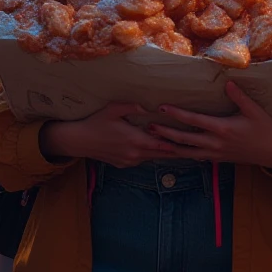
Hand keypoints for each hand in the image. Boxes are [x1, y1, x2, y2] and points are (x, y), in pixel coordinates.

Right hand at [39, 103, 176, 168]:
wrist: (79, 141)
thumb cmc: (96, 122)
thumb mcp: (113, 109)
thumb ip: (132, 106)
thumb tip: (148, 106)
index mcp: (134, 139)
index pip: (161, 144)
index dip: (176, 144)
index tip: (189, 142)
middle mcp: (134, 153)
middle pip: (160, 154)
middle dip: (176, 151)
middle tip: (192, 149)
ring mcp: (129, 161)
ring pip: (151, 158)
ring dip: (163, 153)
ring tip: (179, 150)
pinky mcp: (123, 165)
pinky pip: (141, 160)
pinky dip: (150, 155)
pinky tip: (156, 151)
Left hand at [149, 81, 271, 170]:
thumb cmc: (264, 129)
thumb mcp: (254, 110)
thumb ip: (239, 96)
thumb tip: (227, 82)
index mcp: (222, 129)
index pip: (194, 121)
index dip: (177, 114)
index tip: (162, 108)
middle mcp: (215, 143)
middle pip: (184, 140)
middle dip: (165, 134)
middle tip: (148, 127)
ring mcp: (214, 154)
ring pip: (187, 152)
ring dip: (169, 146)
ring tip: (153, 141)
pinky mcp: (216, 159)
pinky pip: (195, 157)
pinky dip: (181, 154)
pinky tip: (172, 151)